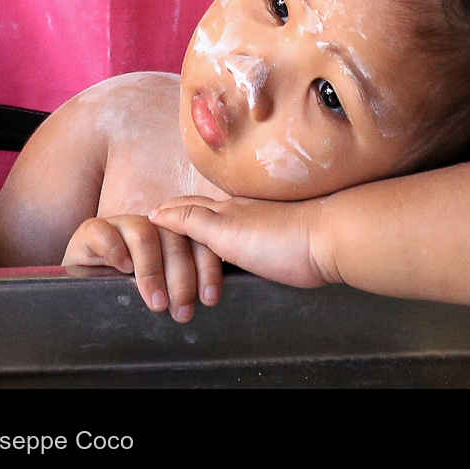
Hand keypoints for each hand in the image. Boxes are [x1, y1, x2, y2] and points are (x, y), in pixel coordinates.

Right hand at [63, 213, 220, 321]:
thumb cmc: (129, 293)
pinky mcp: (90, 231)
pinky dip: (115, 249)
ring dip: (152, 270)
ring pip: (143, 233)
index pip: (197, 239)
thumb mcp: (163, 289)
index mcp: (173, 233)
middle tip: (182, 310)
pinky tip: (123, 270)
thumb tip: (210, 305)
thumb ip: (184, 287)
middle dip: (181, 276)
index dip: (206, 266)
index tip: (209, 298)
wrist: (84, 290)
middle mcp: (149, 224)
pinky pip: (103, 231)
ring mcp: (119, 225)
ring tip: (156, 301)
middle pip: (173, 238)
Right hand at [149, 194, 328, 289]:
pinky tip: (221, 259)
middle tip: (156, 246)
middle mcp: (232, 214)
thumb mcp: (225, 231)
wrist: (328, 242)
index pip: (178, 209)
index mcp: (218, 210)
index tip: (141, 229)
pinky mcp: (268, 246)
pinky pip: (232, 245)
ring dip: (194, 243)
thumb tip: (154, 213)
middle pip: (193, 216)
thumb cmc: (277, 239)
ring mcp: (251, 228)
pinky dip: (217, 251)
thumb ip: (191, 221)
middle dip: (172, 228)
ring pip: (213, 230)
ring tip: (182, 257)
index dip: (158, 217)